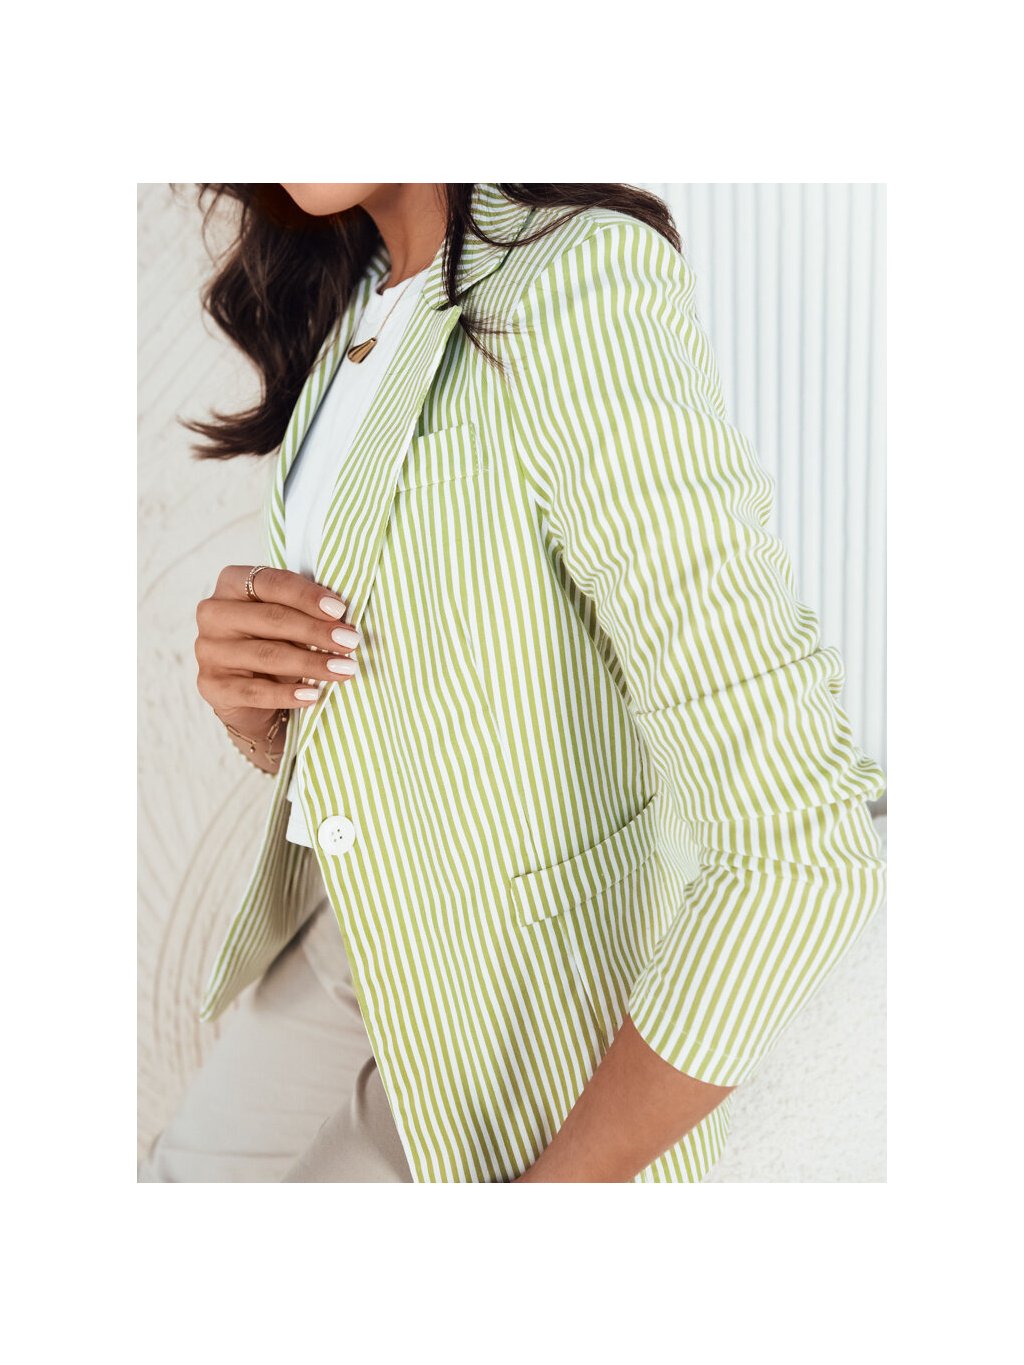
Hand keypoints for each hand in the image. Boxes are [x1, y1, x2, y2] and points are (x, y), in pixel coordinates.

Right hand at [195, 565, 360, 739]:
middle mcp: (214, 612)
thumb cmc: (275, 642)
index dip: (307, 596)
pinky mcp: (211, 684)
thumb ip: (307, 611)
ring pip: (267, 655)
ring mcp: (208, 649)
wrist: (250, 693)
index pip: (272, 583)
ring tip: (344, 669)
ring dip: (312, 663)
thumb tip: (343, 619)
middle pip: (272, 618)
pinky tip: (313, 695)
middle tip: (350, 642)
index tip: (340, 610)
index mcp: (232, 583)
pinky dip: (288, 694)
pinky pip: (255, 691)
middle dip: (317, 631)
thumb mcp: (289, 619)